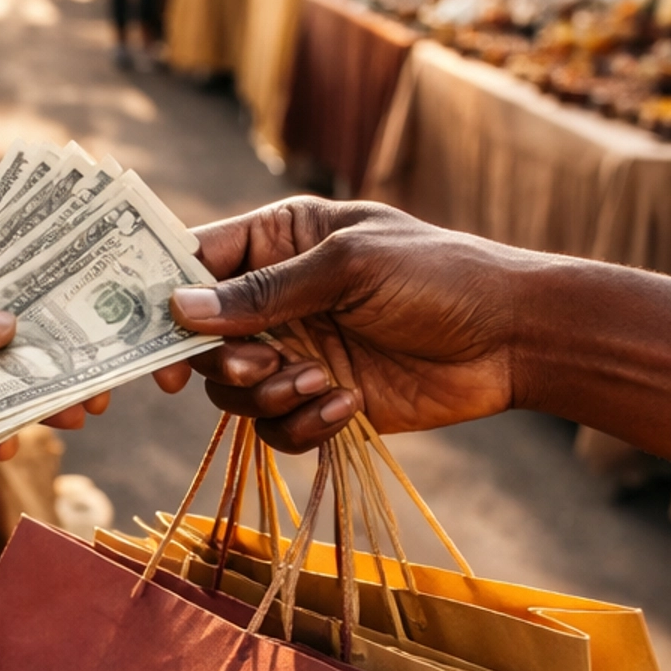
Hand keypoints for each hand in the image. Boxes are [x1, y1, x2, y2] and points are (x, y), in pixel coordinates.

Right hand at [160, 200, 527, 450]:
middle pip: (204, 340)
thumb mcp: (350, 266)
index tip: (159, 339)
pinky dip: (302, 425)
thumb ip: (266, 291)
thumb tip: (181, 309)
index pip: (197, 263)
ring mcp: (298, 351)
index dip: (166, 299)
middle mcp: (278, 299)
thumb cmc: (440, 277)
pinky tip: (347, 406)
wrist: (511, 339)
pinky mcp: (320, 401)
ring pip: (235, 392)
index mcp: (280, 241)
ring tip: (321, 382)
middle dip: (226, 361)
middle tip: (263, 365)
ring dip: (270, 396)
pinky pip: (275, 429)